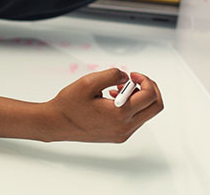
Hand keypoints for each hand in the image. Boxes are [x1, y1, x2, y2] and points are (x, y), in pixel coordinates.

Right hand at [43, 68, 163, 142]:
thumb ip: (112, 74)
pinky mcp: (117, 135)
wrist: (55, 123)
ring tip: (117, 88)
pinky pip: (134, 119)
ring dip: (137, 97)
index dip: (145, 80)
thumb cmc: (68, 105)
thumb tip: (126, 76)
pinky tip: (113, 98)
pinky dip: (130, 105)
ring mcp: (122, 134)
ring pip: (145, 113)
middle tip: (135, 79)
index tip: (132, 74)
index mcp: (120, 114)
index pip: (149, 96)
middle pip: (155, 107)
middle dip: (149, 89)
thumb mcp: (89, 81)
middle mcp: (124, 128)